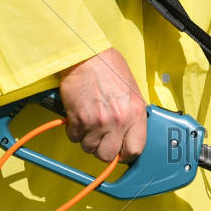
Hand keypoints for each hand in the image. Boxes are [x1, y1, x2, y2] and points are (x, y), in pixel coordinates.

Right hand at [57, 48, 147, 162]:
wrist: (86, 54)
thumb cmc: (108, 67)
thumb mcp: (131, 90)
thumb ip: (131, 114)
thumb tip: (128, 134)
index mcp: (136, 113)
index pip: (135, 150)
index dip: (126, 154)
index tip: (120, 151)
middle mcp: (119, 121)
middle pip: (109, 155)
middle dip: (102, 149)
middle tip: (100, 137)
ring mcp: (98, 122)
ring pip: (89, 148)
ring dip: (87, 139)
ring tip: (88, 122)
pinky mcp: (79, 119)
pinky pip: (74, 137)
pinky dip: (74, 130)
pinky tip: (78, 117)